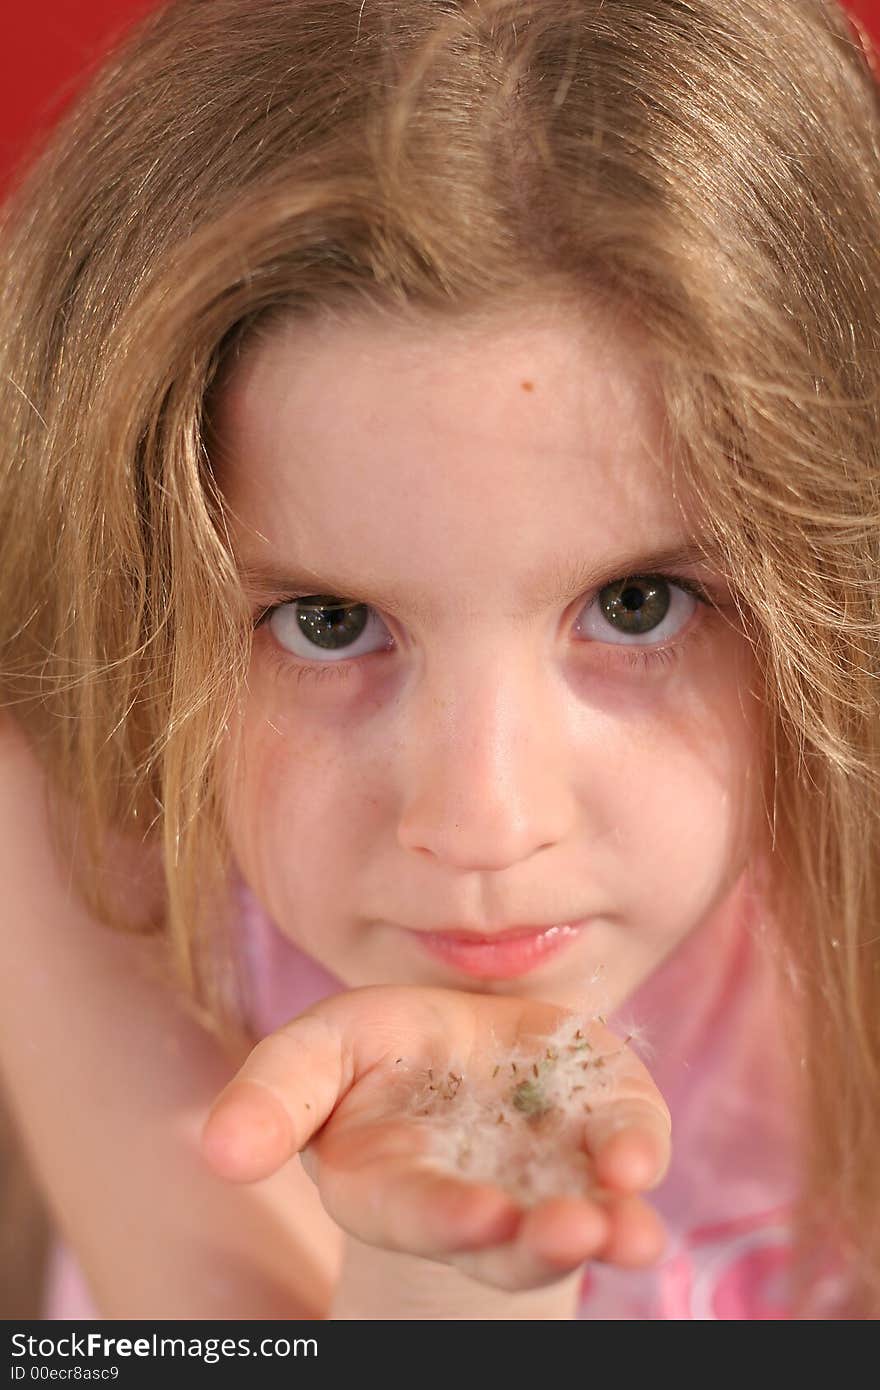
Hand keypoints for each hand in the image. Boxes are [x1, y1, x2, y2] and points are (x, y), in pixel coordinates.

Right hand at [200, 986, 670, 1294]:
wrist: (452, 1034)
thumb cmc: (372, 1051)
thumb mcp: (313, 1055)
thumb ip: (272, 1099)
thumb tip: (220, 1149)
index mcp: (396, 1188)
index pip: (418, 1216)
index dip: (446, 1219)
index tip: (481, 1217)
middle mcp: (480, 1198)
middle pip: (510, 1241)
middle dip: (539, 1243)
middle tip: (575, 1234)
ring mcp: (549, 1170)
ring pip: (582, 1217)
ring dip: (611, 1228)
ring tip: (637, 1236)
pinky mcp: (602, 1124)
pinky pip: (626, 1149)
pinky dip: (638, 1155)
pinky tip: (641, 1160)